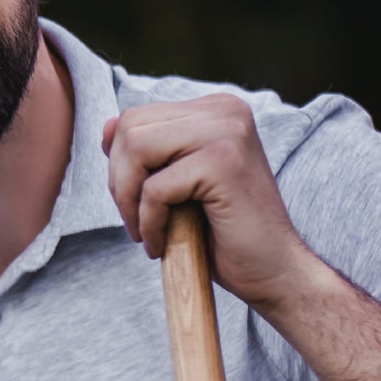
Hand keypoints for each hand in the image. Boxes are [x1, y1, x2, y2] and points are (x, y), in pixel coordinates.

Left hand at [102, 93, 316, 312]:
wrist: (273, 271)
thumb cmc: (223, 234)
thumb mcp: (177, 183)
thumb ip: (147, 153)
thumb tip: (107, 126)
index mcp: (215, 109)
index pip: (135, 118)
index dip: (120, 165)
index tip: (136, 202)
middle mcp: (224, 110)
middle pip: (130, 128)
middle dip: (119, 182)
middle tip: (137, 221)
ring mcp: (227, 131)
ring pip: (136, 150)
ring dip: (128, 201)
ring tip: (146, 233)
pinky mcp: (223, 163)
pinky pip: (154, 189)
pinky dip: (148, 223)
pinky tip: (162, 245)